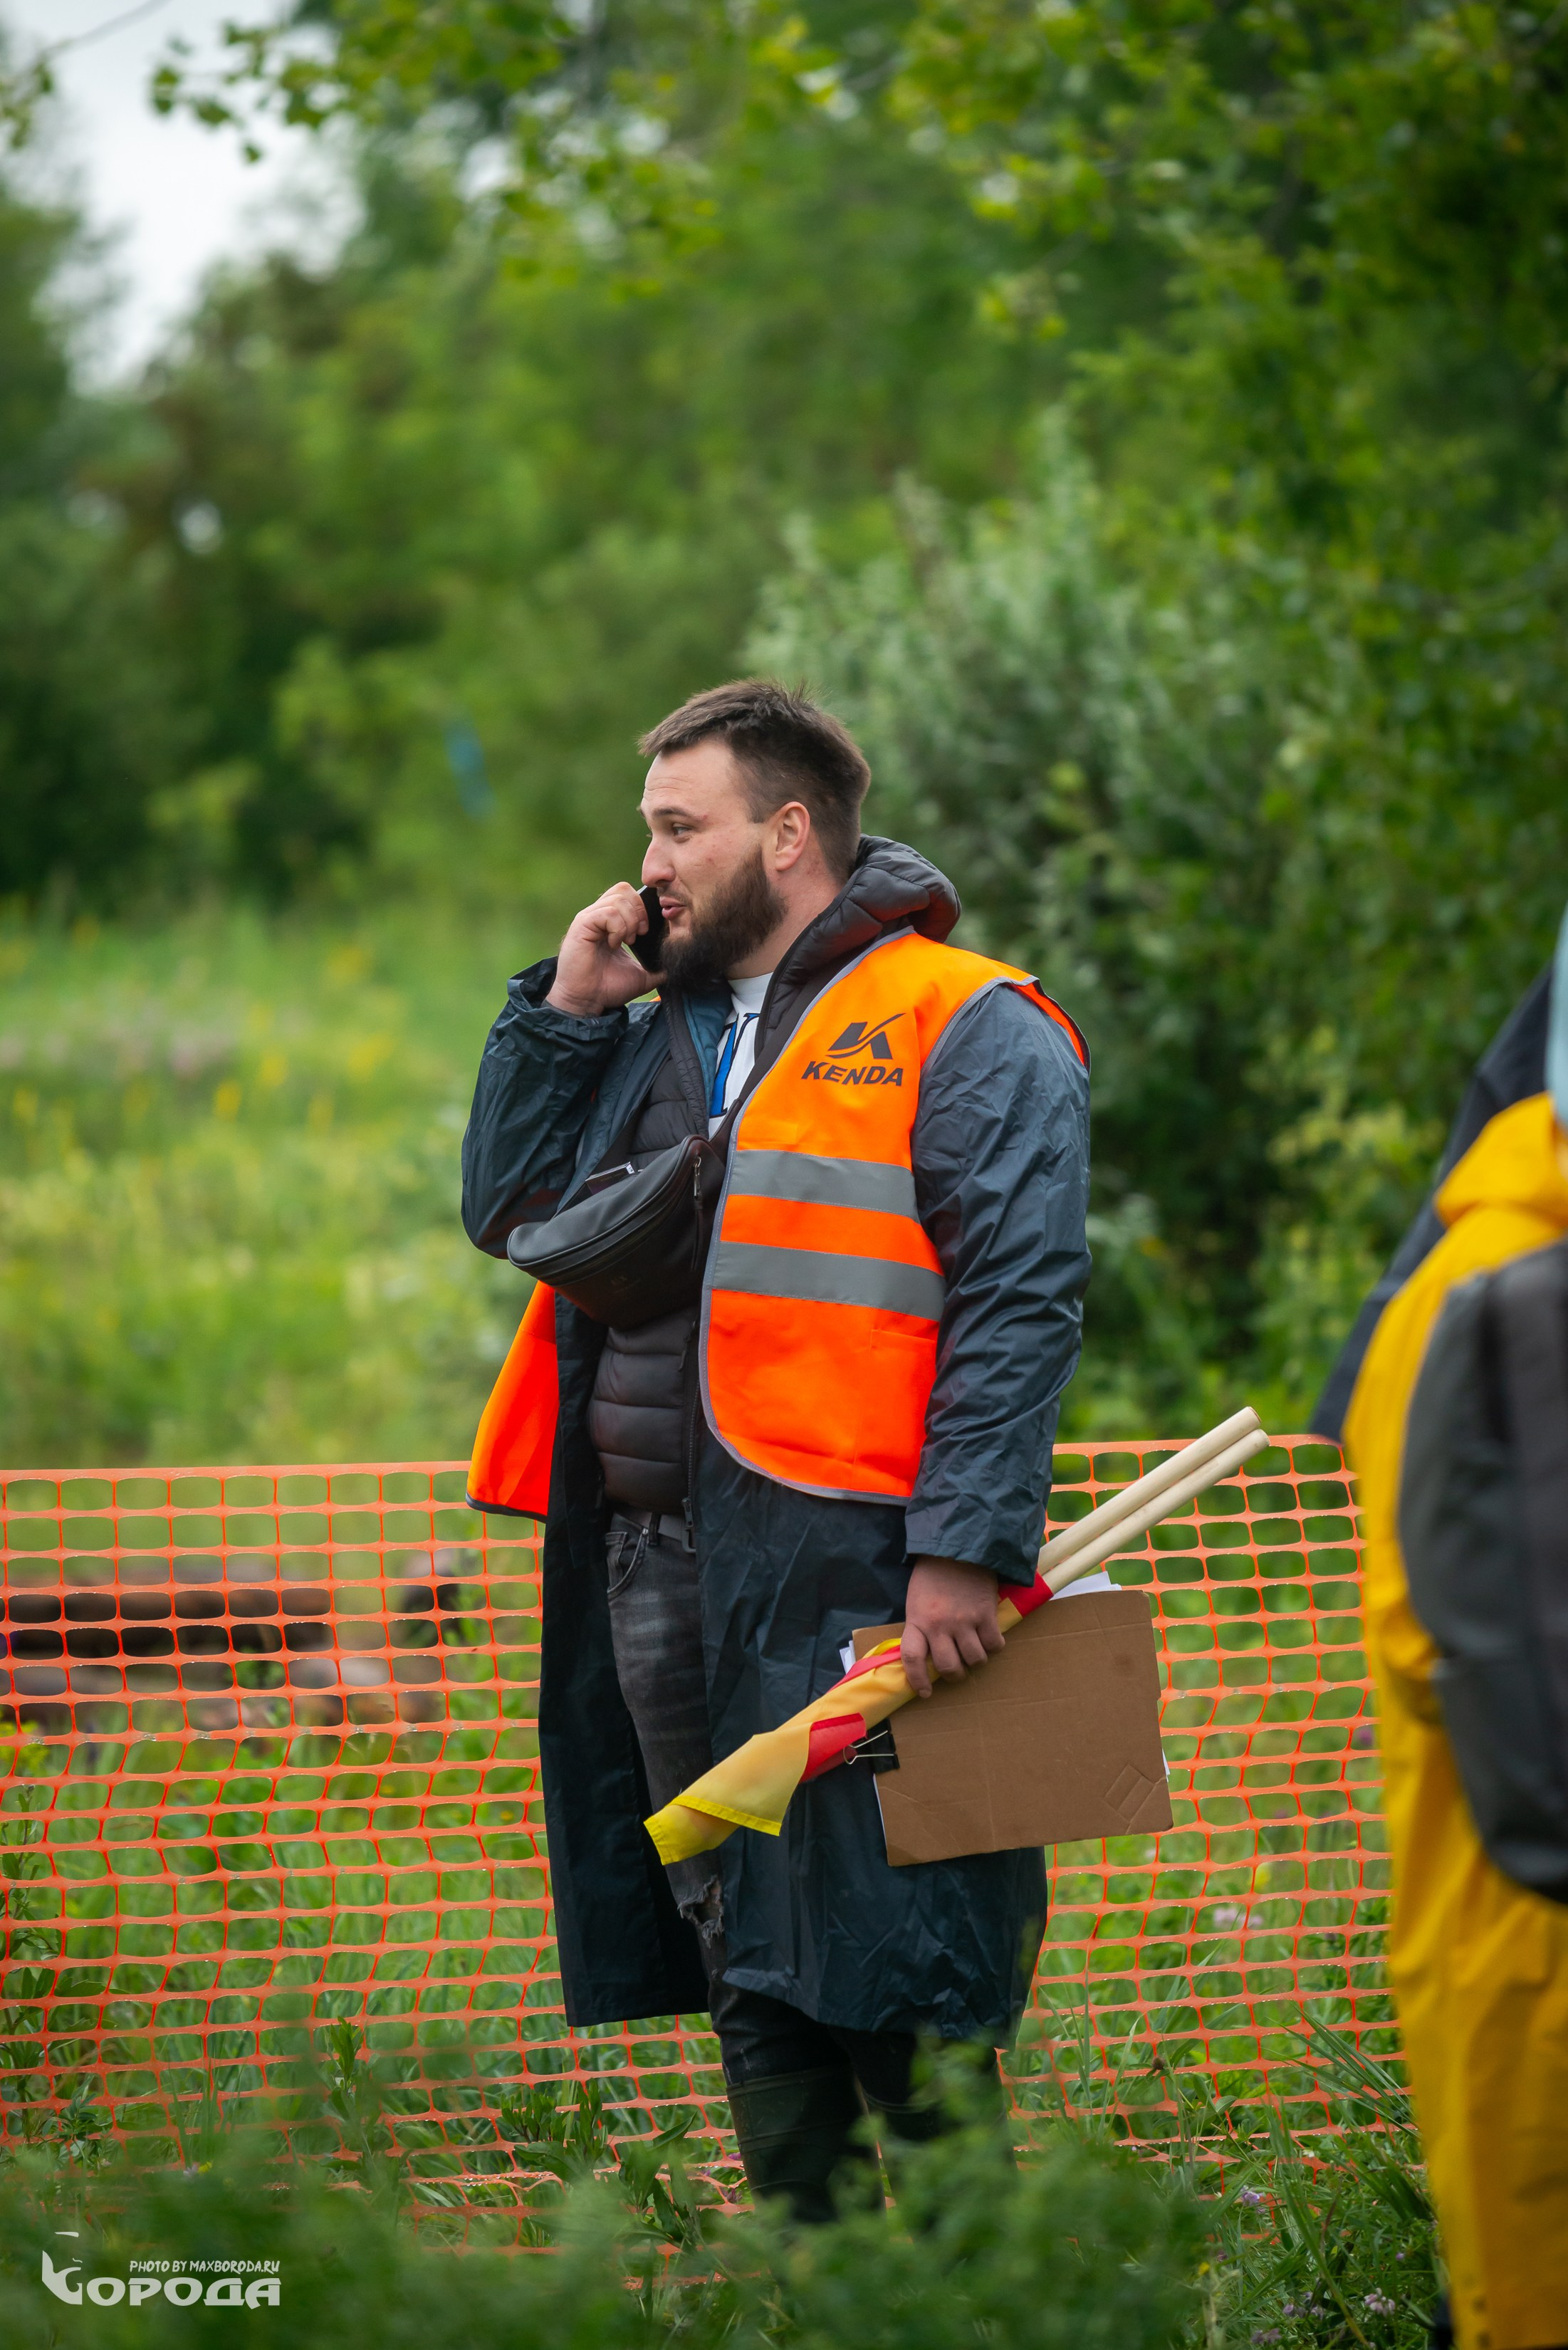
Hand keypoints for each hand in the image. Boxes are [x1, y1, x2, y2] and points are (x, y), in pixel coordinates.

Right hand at [546, 883, 657, 1016]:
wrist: (587, 1001)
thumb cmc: (608, 988)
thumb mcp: (641, 975)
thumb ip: (658, 967)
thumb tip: (676, 966)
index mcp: (611, 922)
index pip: (629, 895)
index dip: (643, 907)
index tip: (646, 931)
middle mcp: (598, 915)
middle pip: (624, 889)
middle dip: (639, 910)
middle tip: (638, 934)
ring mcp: (589, 918)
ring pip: (618, 898)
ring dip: (629, 921)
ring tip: (625, 941)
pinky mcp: (582, 925)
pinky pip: (607, 912)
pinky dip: (617, 927)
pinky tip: (614, 944)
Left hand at [901, 1556, 1002, 1698]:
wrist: (959, 1546)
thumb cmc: (933, 1574)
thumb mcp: (916, 1600)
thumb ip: (920, 1626)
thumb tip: (928, 1653)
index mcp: (917, 1620)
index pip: (912, 1658)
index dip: (917, 1680)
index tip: (924, 1692)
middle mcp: (939, 1625)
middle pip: (948, 1667)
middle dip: (954, 1675)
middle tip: (957, 1670)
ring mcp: (964, 1621)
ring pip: (975, 1659)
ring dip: (976, 1660)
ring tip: (975, 1650)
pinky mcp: (986, 1614)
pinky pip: (994, 1644)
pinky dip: (994, 1645)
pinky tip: (990, 1637)